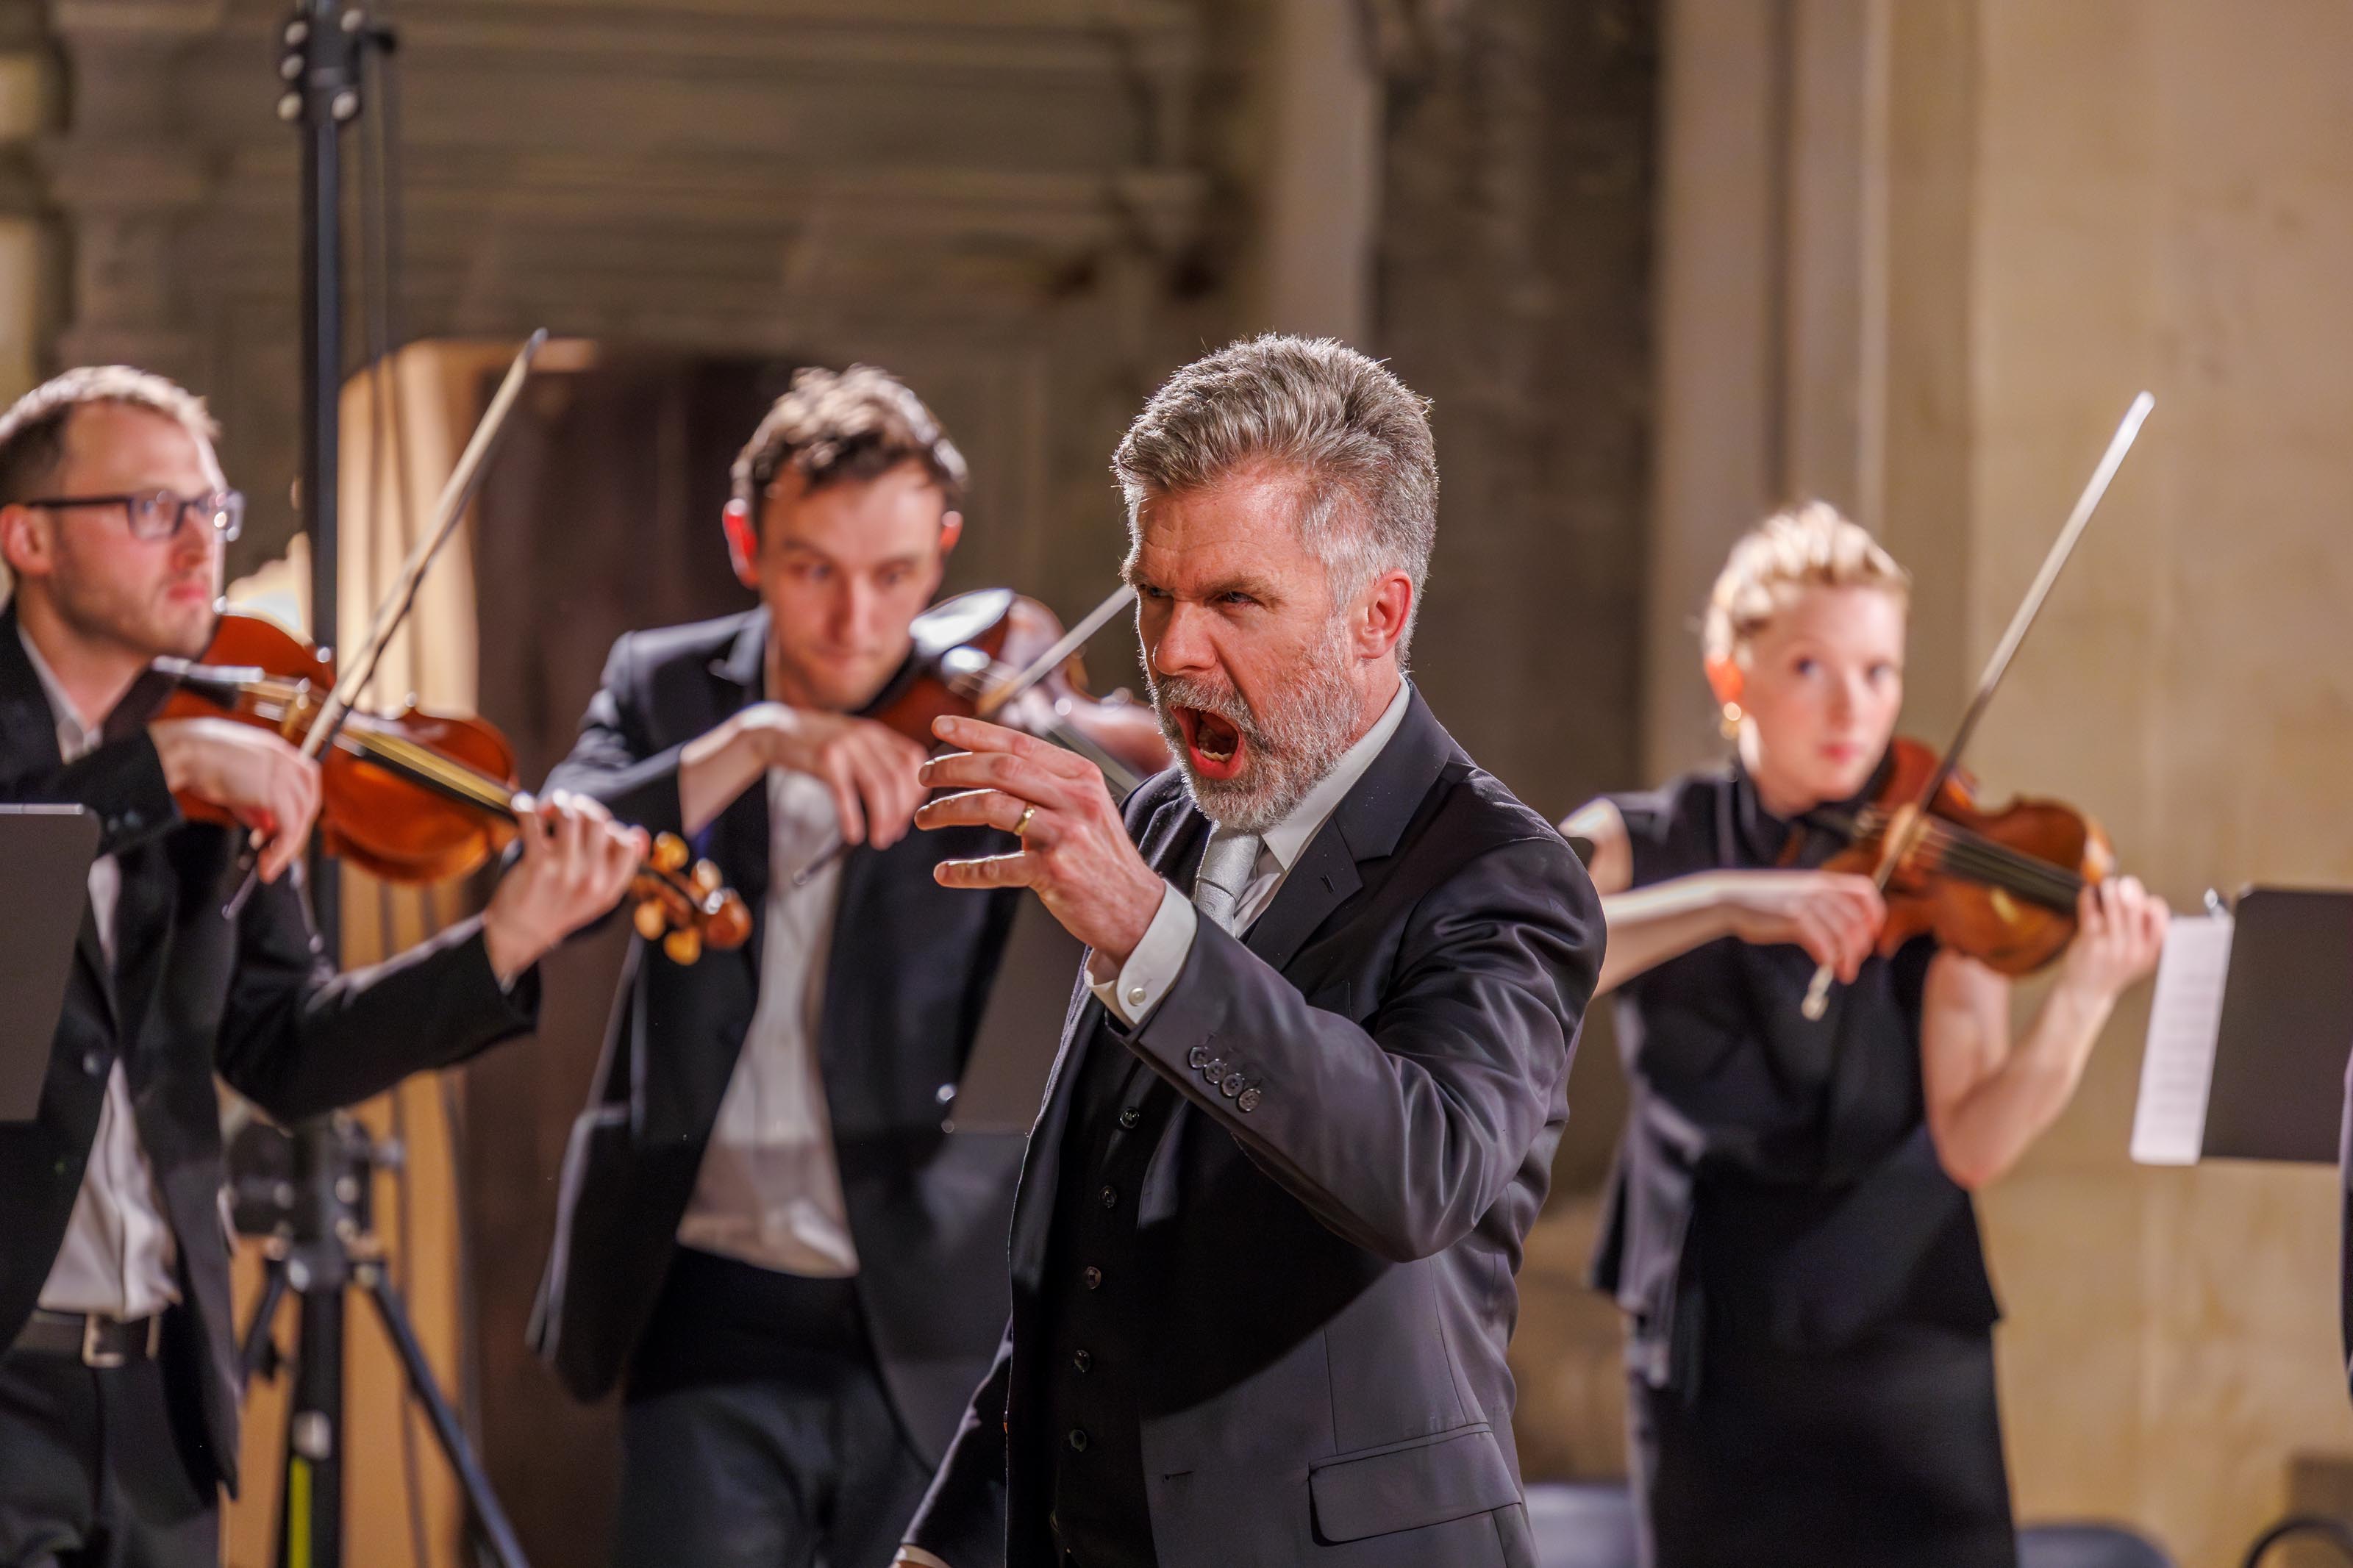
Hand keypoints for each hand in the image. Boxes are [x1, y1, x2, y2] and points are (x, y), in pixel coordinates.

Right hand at [149, 717, 321, 882]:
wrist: (182, 751)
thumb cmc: (196, 763)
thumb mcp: (232, 785)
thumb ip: (254, 804)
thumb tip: (268, 827)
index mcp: (276, 751)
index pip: (304, 782)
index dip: (296, 808)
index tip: (276, 830)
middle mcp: (284, 759)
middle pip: (307, 802)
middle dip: (295, 831)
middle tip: (275, 854)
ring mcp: (282, 774)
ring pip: (301, 818)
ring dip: (288, 847)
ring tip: (268, 866)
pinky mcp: (274, 792)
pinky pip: (290, 828)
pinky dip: (282, 850)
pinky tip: (266, 862)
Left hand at [481, 790, 649, 983]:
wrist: (522, 932)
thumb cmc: (560, 906)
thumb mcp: (598, 895)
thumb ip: (620, 866)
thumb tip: (640, 832)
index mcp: (610, 886)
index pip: (627, 841)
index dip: (611, 829)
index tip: (594, 831)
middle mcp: (592, 879)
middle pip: (599, 820)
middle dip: (583, 807)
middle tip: (570, 809)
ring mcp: (566, 871)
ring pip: (570, 814)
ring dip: (559, 803)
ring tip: (551, 806)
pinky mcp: (537, 864)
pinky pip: (532, 819)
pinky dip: (525, 806)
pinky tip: (522, 806)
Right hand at [736, 702, 929, 848]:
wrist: (774, 731)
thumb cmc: (815, 746)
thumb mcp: (851, 744)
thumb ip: (876, 762)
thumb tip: (900, 802)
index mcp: (876, 732)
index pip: (912, 759)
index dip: (915, 790)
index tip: (907, 815)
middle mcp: (864, 736)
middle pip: (898, 777)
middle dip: (900, 811)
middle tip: (893, 834)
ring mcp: (845, 745)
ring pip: (877, 787)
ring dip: (883, 818)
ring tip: (880, 839)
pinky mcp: (824, 758)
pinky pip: (846, 793)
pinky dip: (852, 817)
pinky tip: (854, 834)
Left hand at [913, 715, 1165, 962]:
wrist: (1136, 908)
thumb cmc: (1101, 856)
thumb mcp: (1085, 806)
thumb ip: (1048, 783)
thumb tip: (993, 760)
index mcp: (1081, 776)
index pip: (1020, 743)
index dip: (976, 732)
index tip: (940, 726)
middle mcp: (1075, 799)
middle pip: (1001, 768)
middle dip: (954, 767)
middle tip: (923, 774)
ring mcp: (1065, 835)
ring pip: (992, 807)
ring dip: (949, 809)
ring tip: (924, 816)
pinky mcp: (1054, 873)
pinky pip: (996, 867)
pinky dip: (964, 870)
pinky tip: (944, 873)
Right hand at [1714, 868, 1887, 981]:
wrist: (1729, 899)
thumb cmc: (1761, 901)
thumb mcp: (1795, 892)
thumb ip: (1819, 904)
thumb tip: (1841, 931)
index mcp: (1821, 880)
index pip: (1864, 890)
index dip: (1875, 913)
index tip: (1872, 933)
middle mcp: (1818, 888)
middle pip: (1857, 919)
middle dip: (1860, 946)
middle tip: (1853, 963)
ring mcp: (1806, 902)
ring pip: (1843, 935)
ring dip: (1847, 959)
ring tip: (1844, 973)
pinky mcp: (1793, 918)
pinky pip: (1823, 943)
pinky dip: (1829, 958)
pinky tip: (1825, 967)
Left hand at [2054, 876, 2168, 1004]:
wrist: (2087, 992)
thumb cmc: (2110, 970)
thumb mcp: (2137, 956)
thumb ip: (2142, 932)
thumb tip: (2137, 894)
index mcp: (2151, 951)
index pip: (2160, 918)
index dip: (2152, 903)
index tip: (2143, 899)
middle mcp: (2135, 949)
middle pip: (2136, 906)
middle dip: (2129, 888)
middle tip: (2123, 882)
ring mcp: (2113, 946)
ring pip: (2114, 903)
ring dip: (2109, 888)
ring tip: (2107, 884)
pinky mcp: (2091, 942)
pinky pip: (2090, 908)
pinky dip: (2088, 896)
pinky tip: (2088, 893)